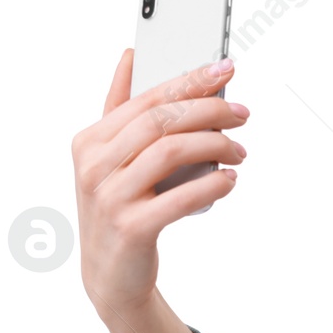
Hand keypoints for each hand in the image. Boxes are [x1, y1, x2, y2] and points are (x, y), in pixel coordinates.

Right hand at [71, 50, 247, 319]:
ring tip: (240, 151)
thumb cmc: (120, 209)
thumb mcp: (111, 158)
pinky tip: (229, 181)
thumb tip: (131, 56)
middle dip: (210, 110)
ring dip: (216, 145)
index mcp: (90, 140)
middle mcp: (94, 165)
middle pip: (161, 121)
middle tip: (243, 113)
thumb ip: (120, 109)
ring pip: (171, 152)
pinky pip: (182, 197)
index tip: (226, 69)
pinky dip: (213, 184)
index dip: (190, 80)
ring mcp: (110, 197)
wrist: (112, 276)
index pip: (147, 98)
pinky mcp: (132, 228)